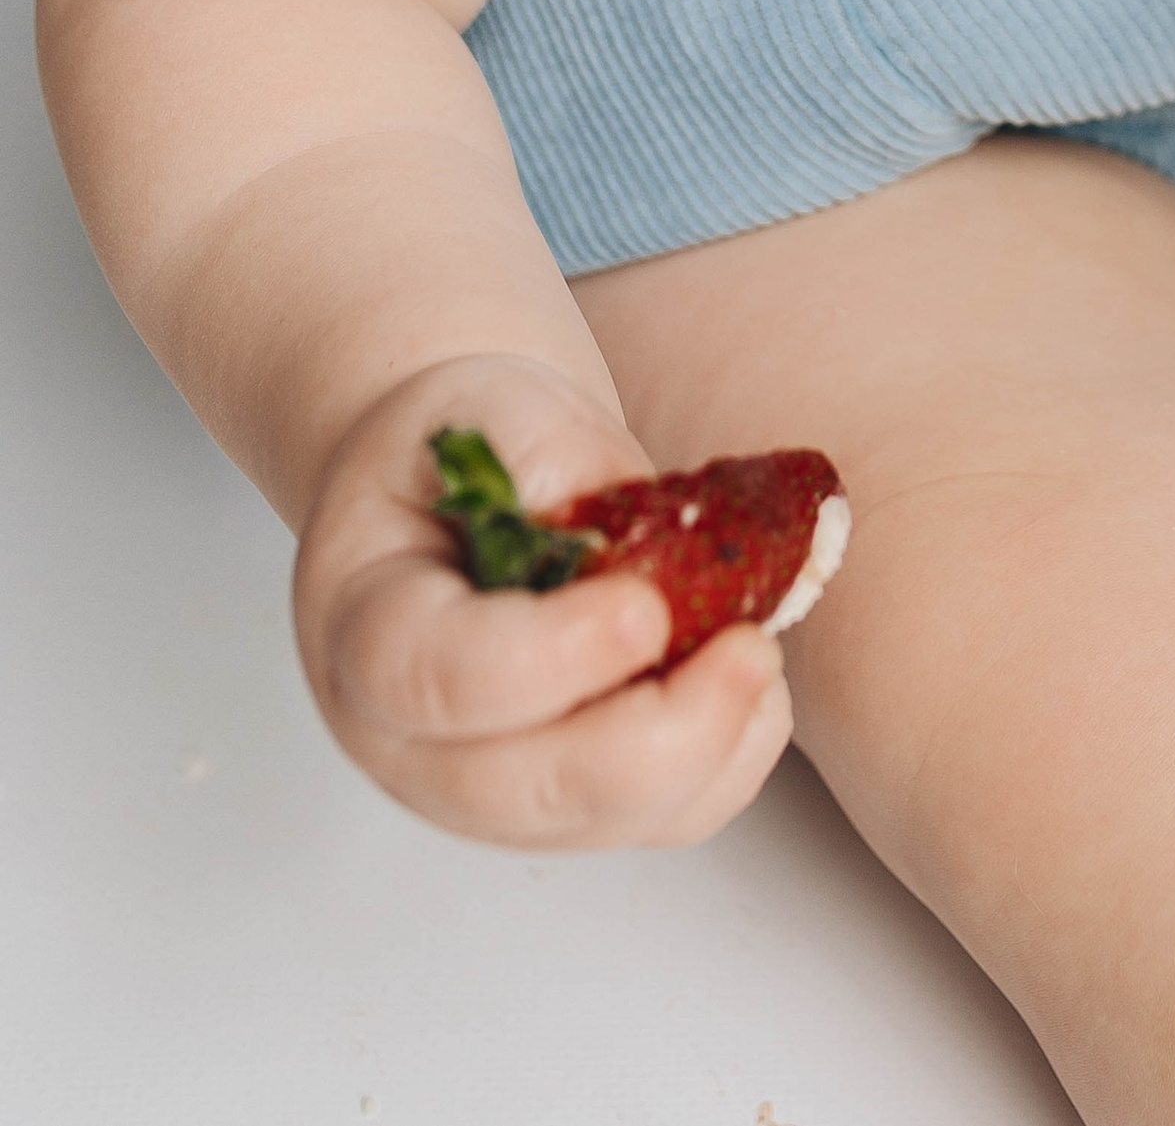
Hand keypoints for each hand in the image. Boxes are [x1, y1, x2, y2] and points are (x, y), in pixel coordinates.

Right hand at [293, 353, 795, 846]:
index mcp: (366, 627)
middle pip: (522, 790)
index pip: (437, 679)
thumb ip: (543, 458)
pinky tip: (753, 688)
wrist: (467, 491)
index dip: (548, 660)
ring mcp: (487, 789)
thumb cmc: (469, 451)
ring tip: (757, 650)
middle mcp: (410, 740)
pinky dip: (725, 766)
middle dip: (652, 739)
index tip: (643, 610)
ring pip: (601, 821)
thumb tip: (610, 541)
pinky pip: (657, 822)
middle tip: (747, 653)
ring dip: (705, 753)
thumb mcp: (489, 404)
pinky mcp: (567, 802)